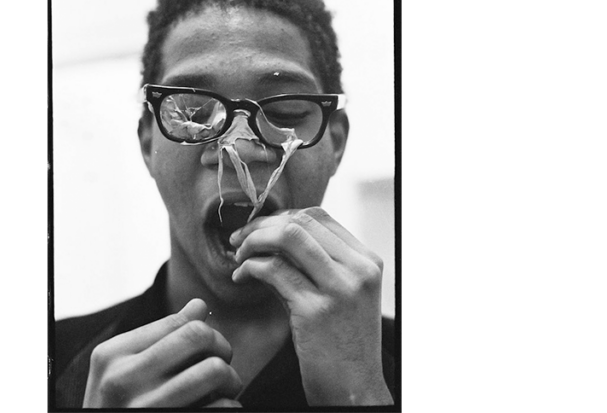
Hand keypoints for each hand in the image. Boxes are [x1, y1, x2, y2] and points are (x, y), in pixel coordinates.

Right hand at [82, 298, 243, 407]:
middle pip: (198, 336)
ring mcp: (143, 408)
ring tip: (226, 388)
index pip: (179, 322)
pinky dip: (230, 405)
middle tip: (223, 364)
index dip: (206, 331)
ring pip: (214, 369)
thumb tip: (198, 304)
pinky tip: (219, 408)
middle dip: (222, 347)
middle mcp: (122, 380)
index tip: (212, 348)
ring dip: (231, 378)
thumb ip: (160, 338)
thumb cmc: (120, 406)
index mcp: (111, 354)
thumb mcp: (125, 370)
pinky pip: (221, 406)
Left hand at [230, 207, 392, 404]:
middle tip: (238, 239)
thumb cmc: (342, 344)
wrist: (355, 390)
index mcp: (367, 261)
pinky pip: (273, 270)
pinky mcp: (315, 310)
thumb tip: (270, 237)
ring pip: (288, 237)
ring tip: (238, 255)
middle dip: (261, 225)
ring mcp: (339, 289)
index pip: (319, 216)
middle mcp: (358, 270)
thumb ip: (315, 264)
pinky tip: (241, 276)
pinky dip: (250, 267)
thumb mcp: (341, 295)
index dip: (281, 216)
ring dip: (253, 241)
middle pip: (301, 221)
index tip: (259, 228)